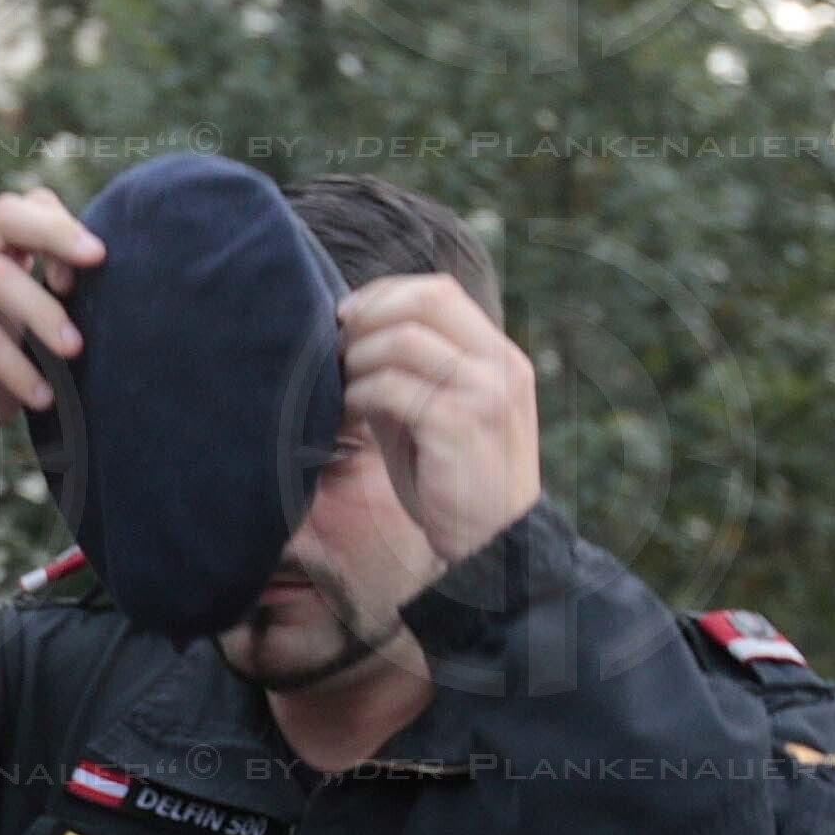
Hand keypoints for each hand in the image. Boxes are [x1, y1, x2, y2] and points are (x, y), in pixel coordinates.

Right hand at [0, 187, 105, 464]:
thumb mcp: (25, 338)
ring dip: (44, 311)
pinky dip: (19, 367)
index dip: (60, 227)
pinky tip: (42, 396)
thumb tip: (113, 290)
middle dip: (57, 233)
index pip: (22, 209)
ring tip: (75, 350)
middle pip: (5, 216)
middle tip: (97, 259)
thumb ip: (50, 304)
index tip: (94, 265)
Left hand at [337, 272, 540, 570]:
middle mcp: (498, 364)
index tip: (347, 315)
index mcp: (498, 356)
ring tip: (341, 385)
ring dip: (358, 358)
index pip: (439, 291)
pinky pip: (391, 388)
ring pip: (403, 341)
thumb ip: (408, 376)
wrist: (492, 542)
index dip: (385, 294)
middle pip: (424, 301)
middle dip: (368, 316)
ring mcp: (483, 391)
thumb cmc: (453, 482)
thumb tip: (352, 339)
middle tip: (336, 344)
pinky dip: (358, 395)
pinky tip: (348, 413)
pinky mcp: (458, 423)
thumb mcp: (436, 416)